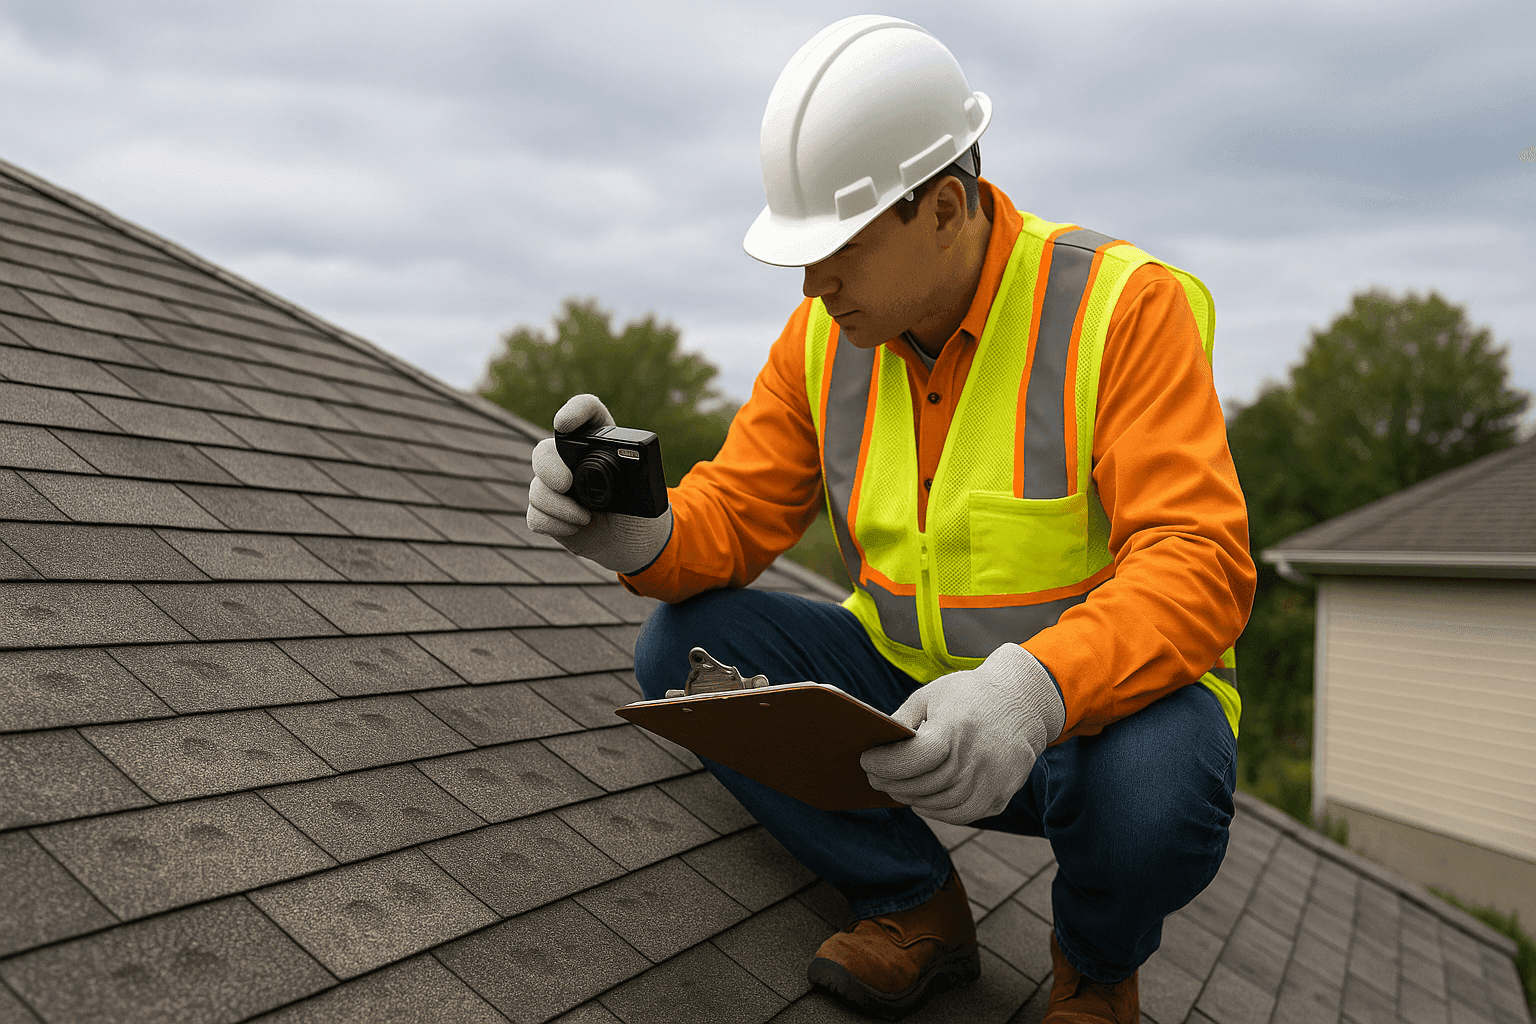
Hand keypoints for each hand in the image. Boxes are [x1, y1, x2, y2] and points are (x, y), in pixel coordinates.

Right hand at [526, 394, 672, 574]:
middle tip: (565, 483)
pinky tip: (575, 527)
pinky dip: (555, 524)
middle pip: (545, 450)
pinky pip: (536, 515)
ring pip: (537, 487)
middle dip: (549, 466)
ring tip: (585, 518)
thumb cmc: (639, 511)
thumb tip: (632, 468)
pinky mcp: (546, 512)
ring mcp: (555, 485)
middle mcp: (573, 459)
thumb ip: (640, 475)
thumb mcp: (649, 491)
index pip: (587, 410)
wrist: (630, 543)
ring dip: (559, 507)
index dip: (574, 410)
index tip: (564, 424)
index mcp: (600, 443)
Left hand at [859, 644, 1064, 824]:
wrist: (1023, 702)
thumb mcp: (931, 695)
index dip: (885, 763)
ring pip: (938, 805)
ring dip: (911, 799)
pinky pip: (960, 815)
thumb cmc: (968, 696)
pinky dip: (936, 811)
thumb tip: (875, 749)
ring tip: (895, 788)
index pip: (913, 758)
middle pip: (922, 785)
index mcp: (956, 728)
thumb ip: (902, 721)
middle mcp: (976, 758)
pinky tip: (921, 800)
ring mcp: (991, 782)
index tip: (866, 759)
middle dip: (891, 782)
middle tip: (874, 777)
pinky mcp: (1000, 797)